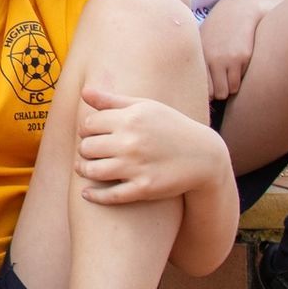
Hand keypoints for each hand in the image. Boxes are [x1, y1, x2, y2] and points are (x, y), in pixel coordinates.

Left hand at [76, 88, 226, 203]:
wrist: (204, 156)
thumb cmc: (170, 127)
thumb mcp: (144, 107)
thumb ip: (112, 100)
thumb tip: (84, 92)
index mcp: (130, 119)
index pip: (88, 124)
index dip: (86, 130)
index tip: (91, 134)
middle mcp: (131, 142)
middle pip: (87, 148)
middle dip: (85, 150)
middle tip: (89, 152)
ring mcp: (137, 167)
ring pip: (93, 171)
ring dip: (84, 170)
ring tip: (85, 168)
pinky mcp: (144, 188)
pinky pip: (110, 195)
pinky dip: (94, 196)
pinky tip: (87, 193)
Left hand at [198, 0, 262, 99]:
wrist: (237, 11)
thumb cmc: (216, 31)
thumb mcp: (201, 42)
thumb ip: (198, 62)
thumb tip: (192, 88)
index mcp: (199, 56)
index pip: (200, 87)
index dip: (205, 94)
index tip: (207, 92)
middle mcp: (213, 59)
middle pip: (217, 93)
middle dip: (219, 93)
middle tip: (220, 84)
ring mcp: (229, 59)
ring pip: (231, 90)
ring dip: (231, 87)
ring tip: (229, 74)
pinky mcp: (244, 57)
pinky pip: (241, 80)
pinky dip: (240, 79)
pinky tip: (238, 67)